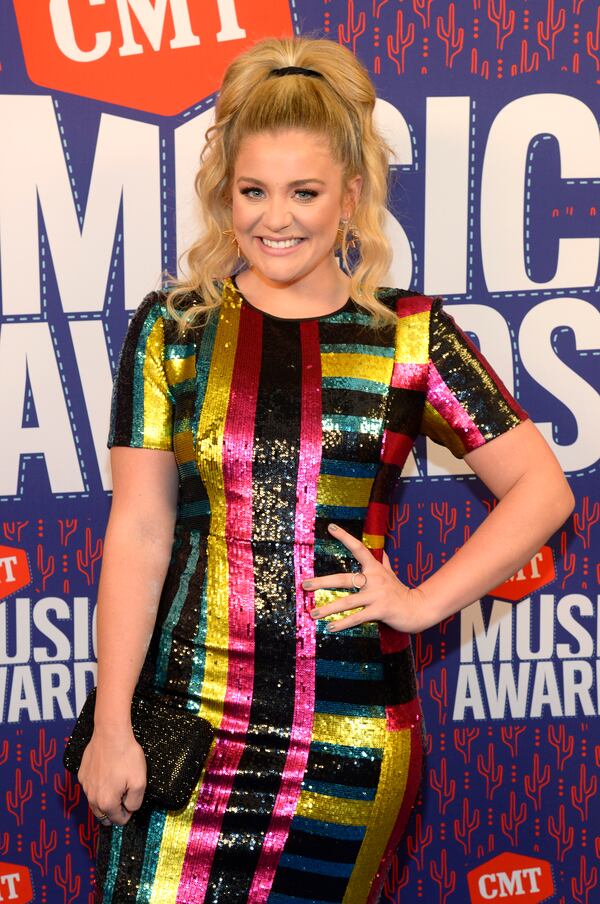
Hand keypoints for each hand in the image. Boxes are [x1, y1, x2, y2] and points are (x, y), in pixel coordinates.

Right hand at [77, 725, 146, 826]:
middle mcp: (92, 797)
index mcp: (106, 802)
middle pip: (103, 816)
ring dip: (105, 799)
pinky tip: (107, 774)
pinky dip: (98, 786)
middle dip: (114, 810)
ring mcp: (85, 786)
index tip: (132, 800)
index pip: (118, 820)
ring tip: (117, 784)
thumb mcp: (140, 782)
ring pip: (95, 803)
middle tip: (125, 795)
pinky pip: (90, 788)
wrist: (111, 734)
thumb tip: (129, 808)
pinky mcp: (82, 774)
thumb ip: (135, 802)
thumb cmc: (126, 756)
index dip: (128, 813)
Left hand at [302, 523, 434, 634]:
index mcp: (375, 568)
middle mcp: (374, 579)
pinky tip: (331, 627)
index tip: (331, 527)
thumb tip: (380, 548)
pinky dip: (343, 623)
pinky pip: (357, 617)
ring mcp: (377, 595)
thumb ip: (383, 561)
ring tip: (313, 613)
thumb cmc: (400, 591)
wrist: (418, 609)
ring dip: (328, 608)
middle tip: (304, 585)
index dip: (345, 537)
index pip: (359, 548)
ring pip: (347, 601)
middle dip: (322, 582)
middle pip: (343, 579)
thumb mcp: (391, 573)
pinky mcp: (379, 611)